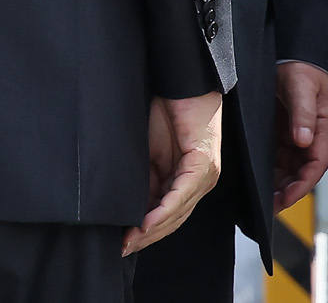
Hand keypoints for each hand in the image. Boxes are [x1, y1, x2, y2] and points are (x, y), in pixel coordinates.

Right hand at [125, 91, 221, 254]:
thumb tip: (129, 208)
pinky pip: (182, 194)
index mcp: (187, 178)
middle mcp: (201, 181)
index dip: (147, 232)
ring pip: (178, 212)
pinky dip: (163, 211)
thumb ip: (144, 178)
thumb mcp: (147, 151)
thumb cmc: (165, 109)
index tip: (124, 244)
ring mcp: (205, 174)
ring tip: (129, 240)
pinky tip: (145, 222)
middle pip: (174, 219)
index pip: (169, 215)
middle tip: (122, 248)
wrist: (180, 79)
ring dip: (152, 229)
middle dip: (147, 237)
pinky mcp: (204, 163)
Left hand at [273, 62, 327, 210]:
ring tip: (263, 198)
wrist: (290, 52)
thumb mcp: (302, 88)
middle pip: (302, 171)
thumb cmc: (302, 68)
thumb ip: (303, 114)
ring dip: (278, 183)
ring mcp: (296, 135)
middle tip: (271, 206)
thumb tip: (304, 140)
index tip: (288, 197)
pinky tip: (258, 178)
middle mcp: (311, 136)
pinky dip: (269, 169)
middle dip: (289, 190)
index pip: (316, 164)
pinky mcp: (282, 131)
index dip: (303, 184)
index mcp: (323, 129)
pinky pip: (277, 156)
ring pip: (289, 168)